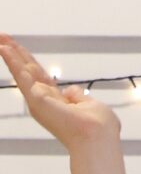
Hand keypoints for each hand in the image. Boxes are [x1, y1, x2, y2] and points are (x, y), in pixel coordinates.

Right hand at [0, 35, 119, 148]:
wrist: (97, 137)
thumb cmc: (99, 128)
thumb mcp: (91, 105)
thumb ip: (79, 96)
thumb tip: (72, 89)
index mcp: (57, 100)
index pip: (40, 75)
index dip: (29, 60)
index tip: (19, 48)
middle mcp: (44, 99)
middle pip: (28, 69)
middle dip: (16, 52)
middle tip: (3, 35)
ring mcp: (38, 99)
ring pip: (22, 70)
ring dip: (11, 53)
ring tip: (0, 37)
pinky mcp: (36, 98)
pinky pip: (22, 75)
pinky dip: (12, 61)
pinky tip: (4, 48)